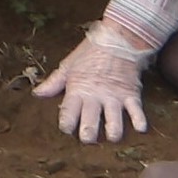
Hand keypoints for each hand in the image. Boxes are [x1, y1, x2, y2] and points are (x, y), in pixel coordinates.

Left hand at [34, 20, 153, 142]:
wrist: (117, 38)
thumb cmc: (90, 52)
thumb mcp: (68, 65)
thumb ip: (53, 83)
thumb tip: (37, 94)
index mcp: (77, 90)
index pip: (68, 113)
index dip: (66, 125)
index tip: (66, 129)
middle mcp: (95, 96)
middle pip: (90, 122)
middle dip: (88, 135)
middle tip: (88, 139)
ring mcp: (114, 97)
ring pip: (114, 122)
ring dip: (113, 132)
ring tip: (111, 136)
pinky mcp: (131, 94)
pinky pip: (137, 111)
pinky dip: (139, 121)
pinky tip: (140, 128)